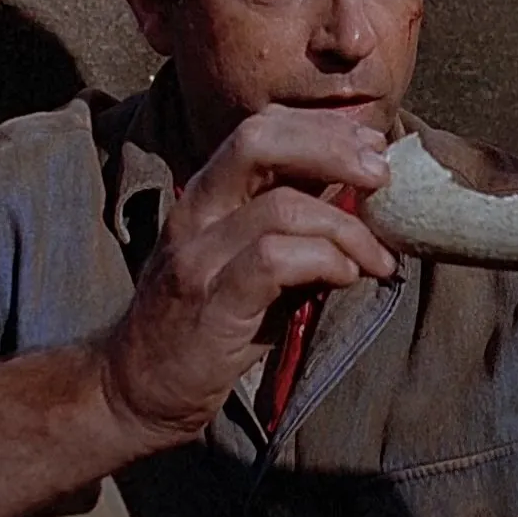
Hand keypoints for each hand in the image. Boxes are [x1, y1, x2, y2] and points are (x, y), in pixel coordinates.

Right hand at [96, 107, 398, 450]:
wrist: (136, 388)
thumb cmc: (208, 320)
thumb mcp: (252, 258)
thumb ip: (296, 223)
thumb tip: (365, 196)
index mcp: (208, 194)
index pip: (262, 128)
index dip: (323, 128)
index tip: (374, 146)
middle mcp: (196, 213)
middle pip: (259, 142)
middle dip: (332, 148)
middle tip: (381, 177)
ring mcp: (197, 256)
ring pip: (280, 206)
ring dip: (346, 227)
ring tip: (376, 258)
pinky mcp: (210, 304)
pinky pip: (273, 260)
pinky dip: (322, 260)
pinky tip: (345, 277)